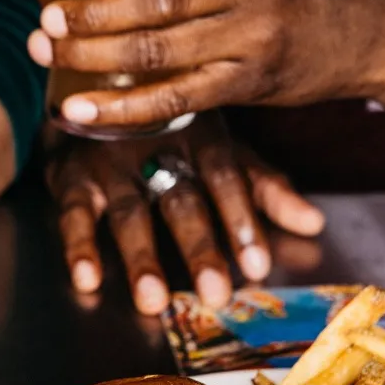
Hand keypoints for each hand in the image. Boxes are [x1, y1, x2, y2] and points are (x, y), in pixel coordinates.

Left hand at [28, 0, 384, 128]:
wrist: (379, 31)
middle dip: (96, 12)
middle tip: (46, 17)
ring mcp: (254, 39)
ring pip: (162, 52)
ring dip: (94, 56)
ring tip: (46, 49)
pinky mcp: (247, 85)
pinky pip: (175, 100)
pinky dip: (123, 107)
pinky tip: (79, 109)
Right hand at [47, 114, 323, 313]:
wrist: (93, 84)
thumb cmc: (166, 128)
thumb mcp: (219, 146)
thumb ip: (263, 187)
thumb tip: (313, 225)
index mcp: (199, 138)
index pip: (226, 179)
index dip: (241, 222)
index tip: (257, 268)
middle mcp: (156, 148)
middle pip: (180, 200)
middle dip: (198, 248)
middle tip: (215, 295)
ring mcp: (111, 162)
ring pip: (128, 212)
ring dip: (140, 257)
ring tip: (153, 301)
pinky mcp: (71, 175)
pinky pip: (73, 213)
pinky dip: (78, 247)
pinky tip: (88, 279)